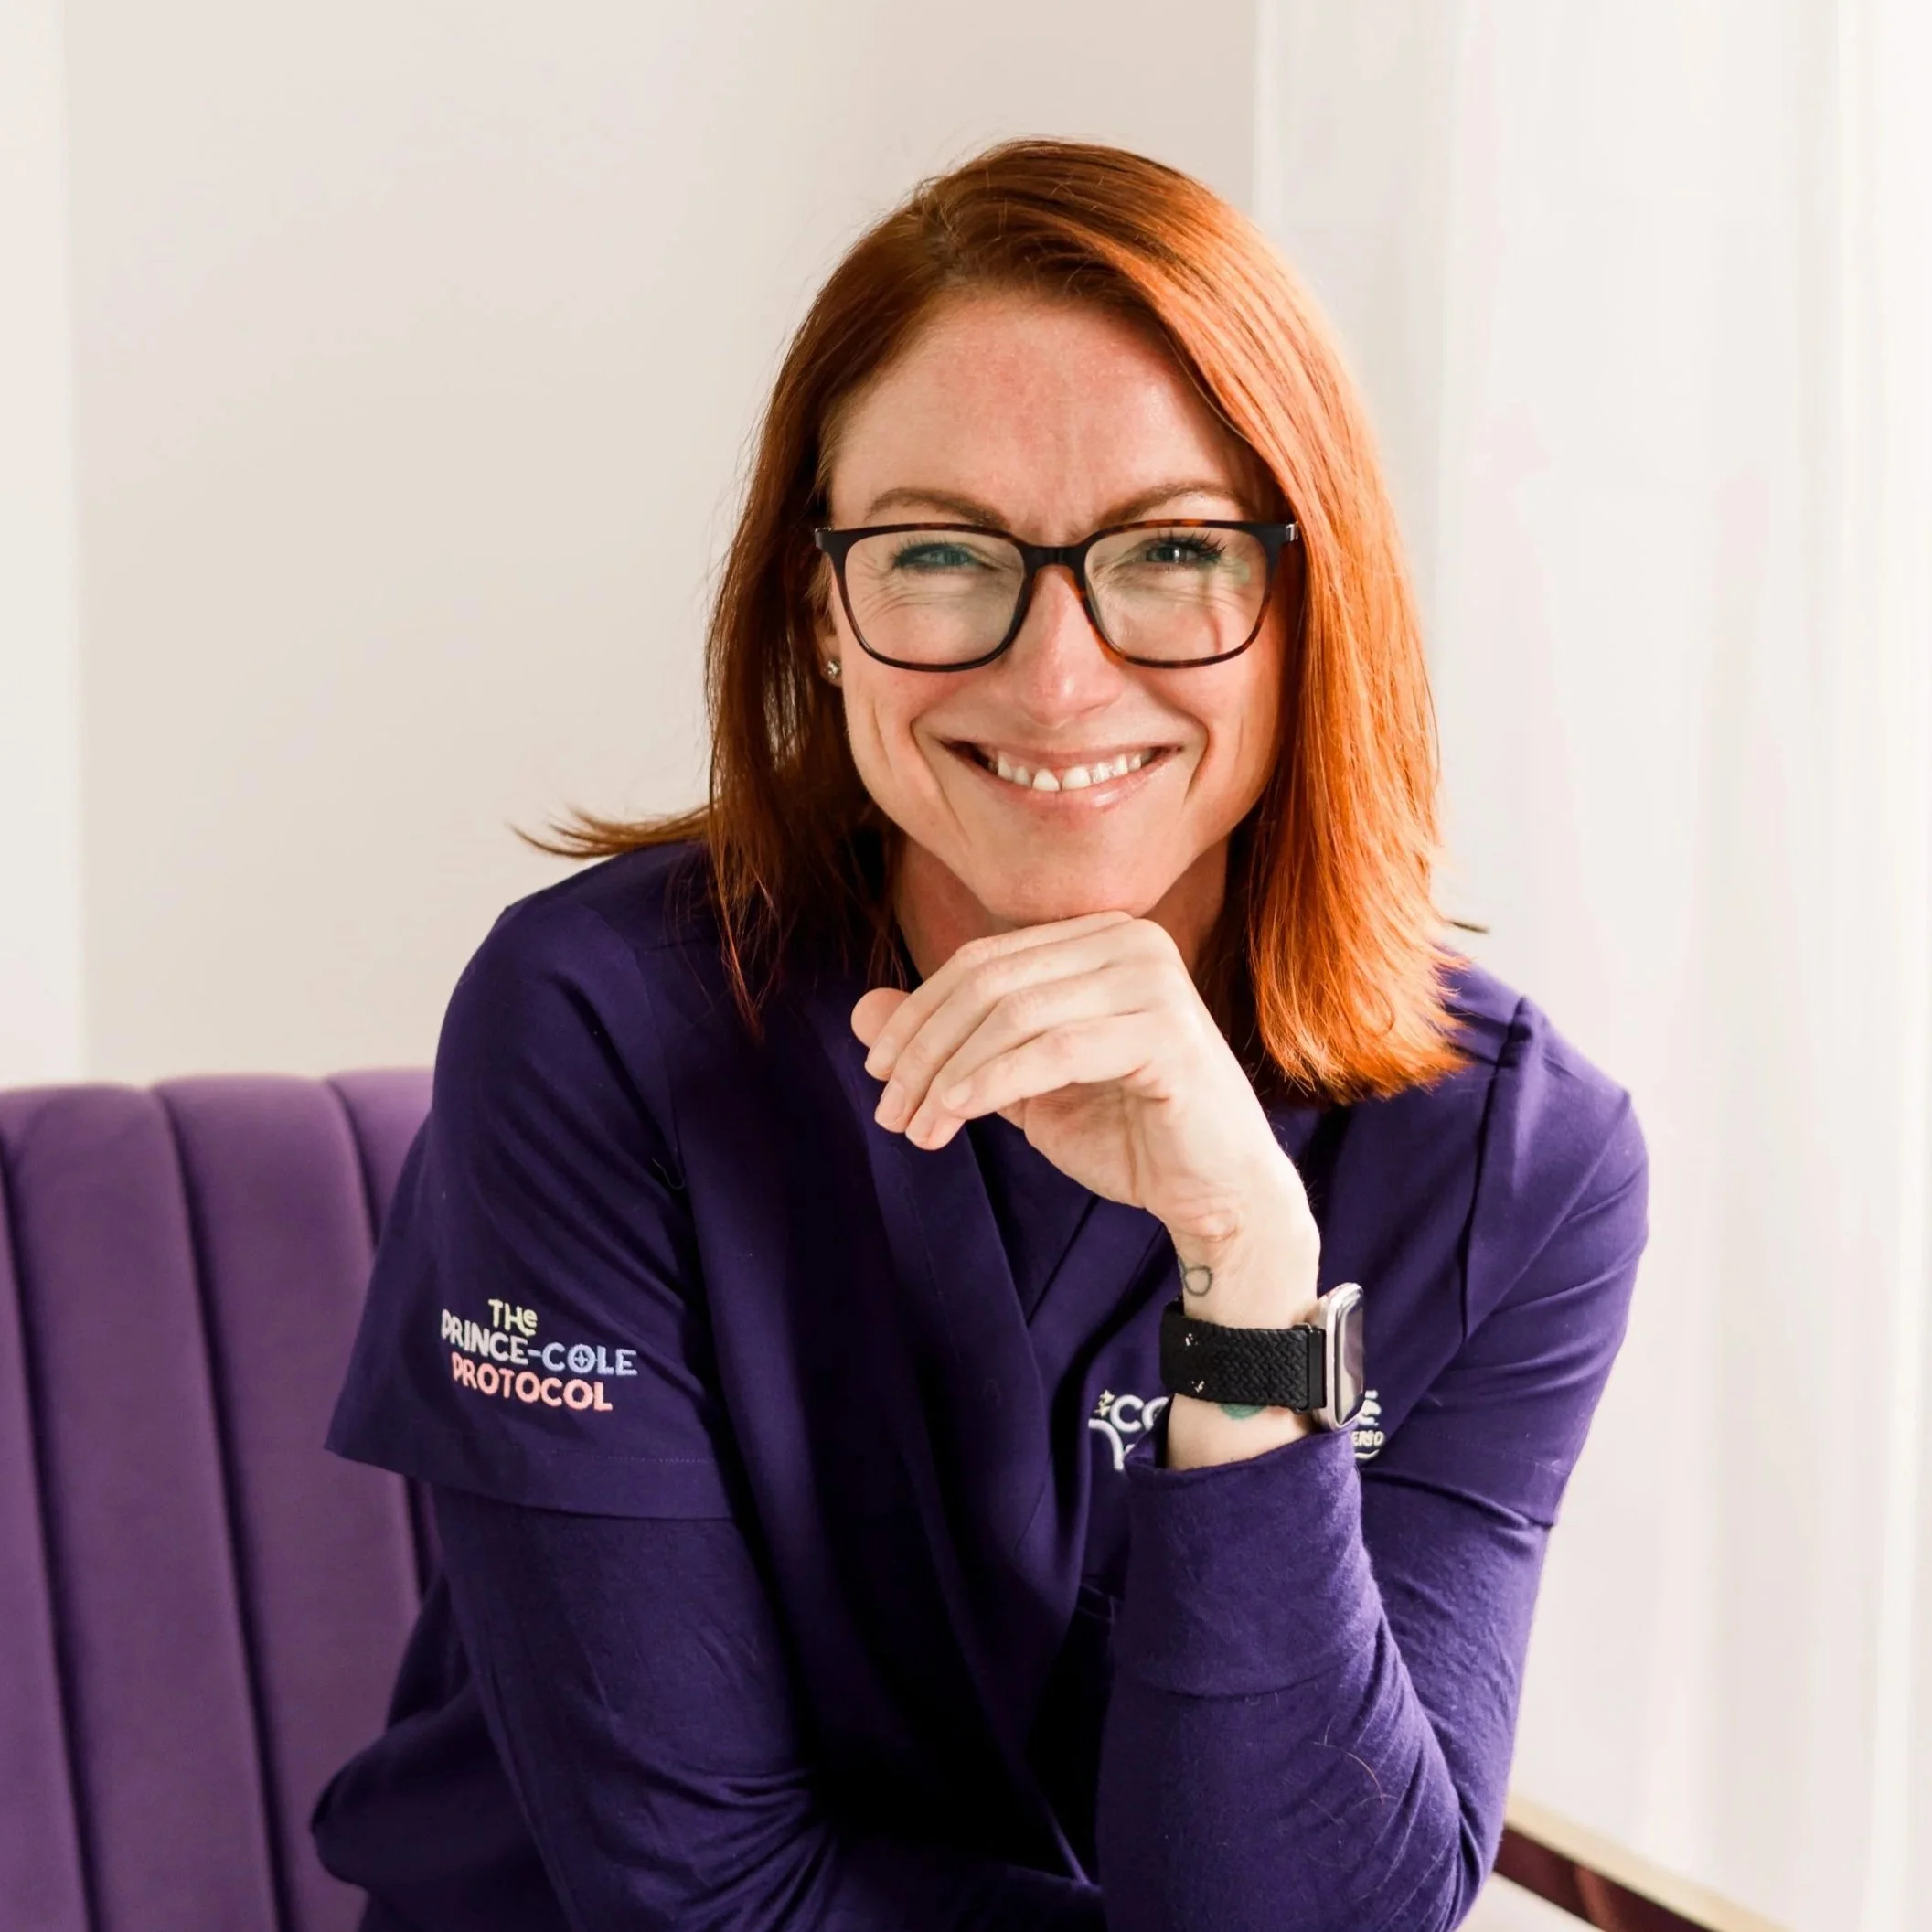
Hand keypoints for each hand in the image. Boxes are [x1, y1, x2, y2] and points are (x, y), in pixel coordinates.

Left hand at [850, 911, 1318, 1324]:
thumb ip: (956, 1044)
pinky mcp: (1167, 1031)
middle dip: (925, 1046)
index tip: (878, 1074)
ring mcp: (1155, 980)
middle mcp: (1131, 941)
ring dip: (949, 1074)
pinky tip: (953, 1114)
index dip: (918, 1014)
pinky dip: (991, 1081)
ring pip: (1014, 1013)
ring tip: (916, 1127)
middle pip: (990, 981)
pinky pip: (1052, 1049)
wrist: (1220, 1196)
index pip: (982, 961)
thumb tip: (863, 1010)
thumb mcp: (1022, 1085)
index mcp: (1098, 938)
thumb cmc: (1130, 1135)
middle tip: (888, 1107)